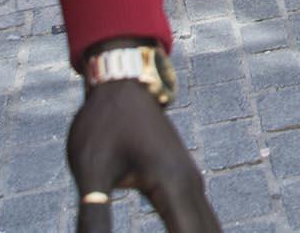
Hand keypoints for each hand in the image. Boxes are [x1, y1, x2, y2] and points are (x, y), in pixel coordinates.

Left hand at [69, 80, 218, 232]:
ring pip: (208, 228)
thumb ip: (93, 216)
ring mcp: (190, 184)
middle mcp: (189, 187)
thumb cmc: (104, 122)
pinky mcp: (182, 184)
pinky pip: (199, 220)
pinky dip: (194, 232)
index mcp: (170, 185)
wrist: (124, 83)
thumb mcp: (91, 170)